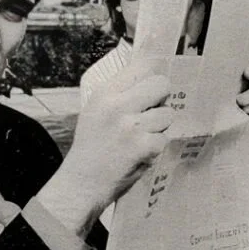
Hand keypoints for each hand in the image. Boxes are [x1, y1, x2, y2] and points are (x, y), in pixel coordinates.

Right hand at [38, 61, 172, 242]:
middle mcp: (117, 106)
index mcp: (104, 94)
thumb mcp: (95, 111)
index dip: (152, 75)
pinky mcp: (143, 146)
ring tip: (141, 137)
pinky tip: (140, 153)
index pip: (142, 66)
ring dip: (159, 126)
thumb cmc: (90, 148)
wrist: (80, 183)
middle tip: (152, 112)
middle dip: (162, 98)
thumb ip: (119, 94)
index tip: (152, 85)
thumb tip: (149, 77)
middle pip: (161, 84)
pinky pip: (164, 138)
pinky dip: (155, 147)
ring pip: (167, 113)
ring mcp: (131, 126)